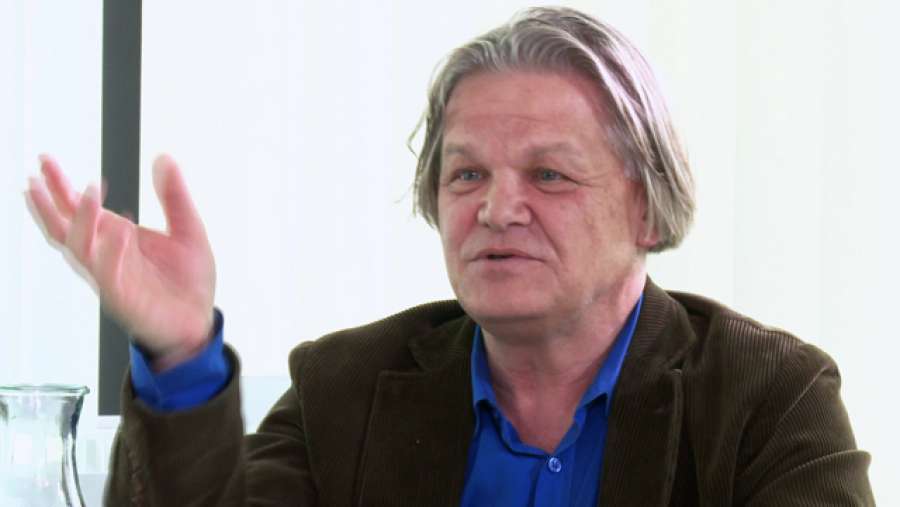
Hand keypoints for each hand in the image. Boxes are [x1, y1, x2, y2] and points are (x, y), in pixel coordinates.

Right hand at [25, 154, 216, 370]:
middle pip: (64, 227)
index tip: (45, 160)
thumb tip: (163, 157)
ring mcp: (111, 277)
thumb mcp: (188, 230)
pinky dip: (110, 252)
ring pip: (80, 249)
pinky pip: (108, 275)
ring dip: (82, 220)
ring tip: (90, 191)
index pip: (78, 209)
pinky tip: (119, 230)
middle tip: (40, 175)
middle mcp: (105, 256)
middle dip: (50, 203)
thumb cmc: (187, 280)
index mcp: (114, 237)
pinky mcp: (124, 299)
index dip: (61, 185)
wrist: (200, 322)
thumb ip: (174, 197)